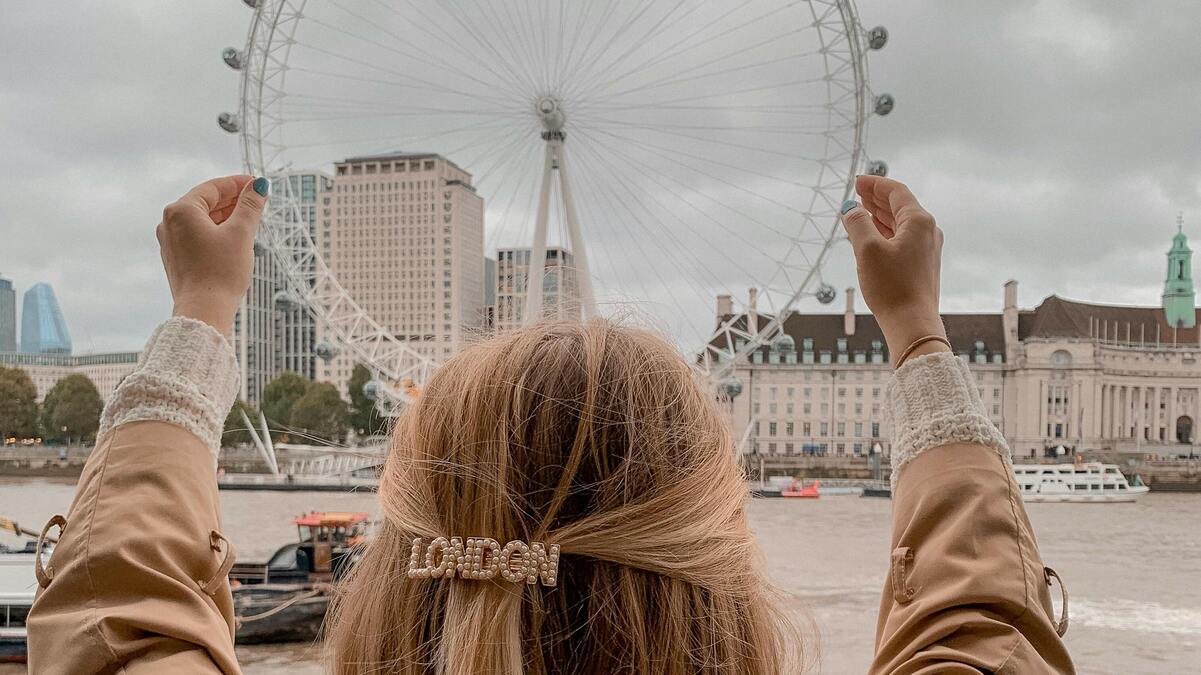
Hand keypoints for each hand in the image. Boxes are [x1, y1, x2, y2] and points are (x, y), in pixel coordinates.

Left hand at [156, 175, 268, 333]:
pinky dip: (216, 231)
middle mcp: (169, 223)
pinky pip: (197, 235)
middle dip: (233, 200)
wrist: (204, 311)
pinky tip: (233, 238)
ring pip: (202, 220)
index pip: (213, 188)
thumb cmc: (221, 272)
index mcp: (181, 211)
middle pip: (206, 202)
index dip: (238, 184)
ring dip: (226, 216)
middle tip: (257, 200)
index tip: (257, 183)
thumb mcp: (241, 233)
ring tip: (250, 219)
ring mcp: (170, 242)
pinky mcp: (176, 258)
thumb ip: (250, 205)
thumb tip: (259, 185)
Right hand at [840, 175, 947, 364]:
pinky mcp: (922, 265)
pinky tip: (872, 236)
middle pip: (900, 206)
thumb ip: (857, 224)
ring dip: (880, 215)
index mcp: (919, 221)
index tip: (858, 181)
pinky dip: (886, 232)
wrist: (912, 324)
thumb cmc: (892, 287)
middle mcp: (928, 232)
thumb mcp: (867, 250)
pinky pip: (902, 239)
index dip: (875, 184)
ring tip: (862, 210)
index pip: (896, 192)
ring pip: (901, 223)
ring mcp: (927, 249)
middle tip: (857, 192)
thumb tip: (851, 209)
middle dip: (877, 198)